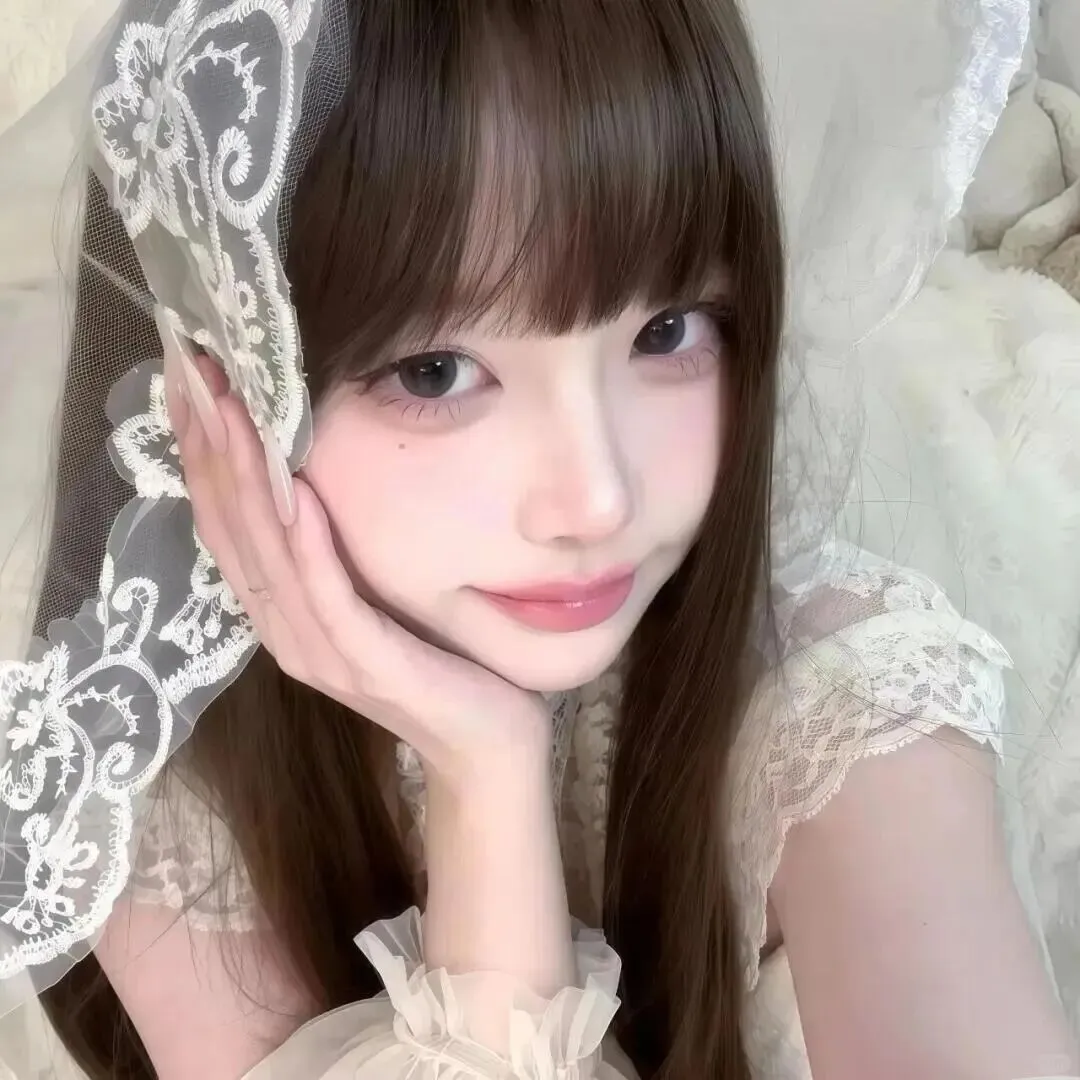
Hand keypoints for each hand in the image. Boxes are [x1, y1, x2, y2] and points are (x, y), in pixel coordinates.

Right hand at [161, 325, 551, 789]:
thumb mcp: (373, 600)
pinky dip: (308, 545)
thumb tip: (308, 478)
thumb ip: (332, 556)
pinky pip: (328, 598)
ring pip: (268, 555)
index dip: (202, 452)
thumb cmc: (436, 664)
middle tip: (191, 372)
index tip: (189, 380)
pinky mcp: (366, 665)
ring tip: (230, 410)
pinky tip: (298, 491)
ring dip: (246, 480)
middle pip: (232, 529)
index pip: (226, 523)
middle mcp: (286, 631)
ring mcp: (320, 652)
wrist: (484, 744)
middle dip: (209, 447)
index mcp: (283, 612)